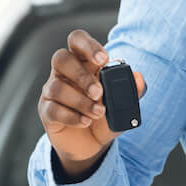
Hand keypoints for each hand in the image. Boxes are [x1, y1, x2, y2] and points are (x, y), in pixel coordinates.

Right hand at [37, 29, 145, 178]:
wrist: (91, 145)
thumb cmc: (104, 117)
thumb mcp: (122, 105)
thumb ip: (132, 91)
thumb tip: (138, 78)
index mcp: (83, 63)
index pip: (77, 40)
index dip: (87, 45)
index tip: (103, 59)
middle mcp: (64, 73)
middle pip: (61, 58)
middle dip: (81, 75)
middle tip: (99, 93)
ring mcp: (52, 91)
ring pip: (56, 87)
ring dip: (80, 101)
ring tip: (98, 113)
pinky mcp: (47, 111)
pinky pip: (53, 109)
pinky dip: (72, 117)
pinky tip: (85, 122)